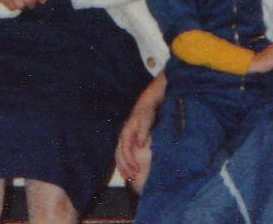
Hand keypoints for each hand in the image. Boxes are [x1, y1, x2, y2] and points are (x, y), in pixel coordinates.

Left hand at [115, 73, 165, 189]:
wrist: (153, 94)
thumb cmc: (148, 114)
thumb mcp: (143, 129)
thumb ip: (139, 141)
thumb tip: (139, 157)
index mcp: (127, 131)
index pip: (120, 150)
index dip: (121, 164)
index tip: (126, 178)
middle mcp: (128, 126)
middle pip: (122, 147)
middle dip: (126, 163)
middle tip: (132, 176)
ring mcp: (134, 120)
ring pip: (128, 138)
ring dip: (131, 154)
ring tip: (136, 167)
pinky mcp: (143, 114)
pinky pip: (140, 126)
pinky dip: (140, 136)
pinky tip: (142, 145)